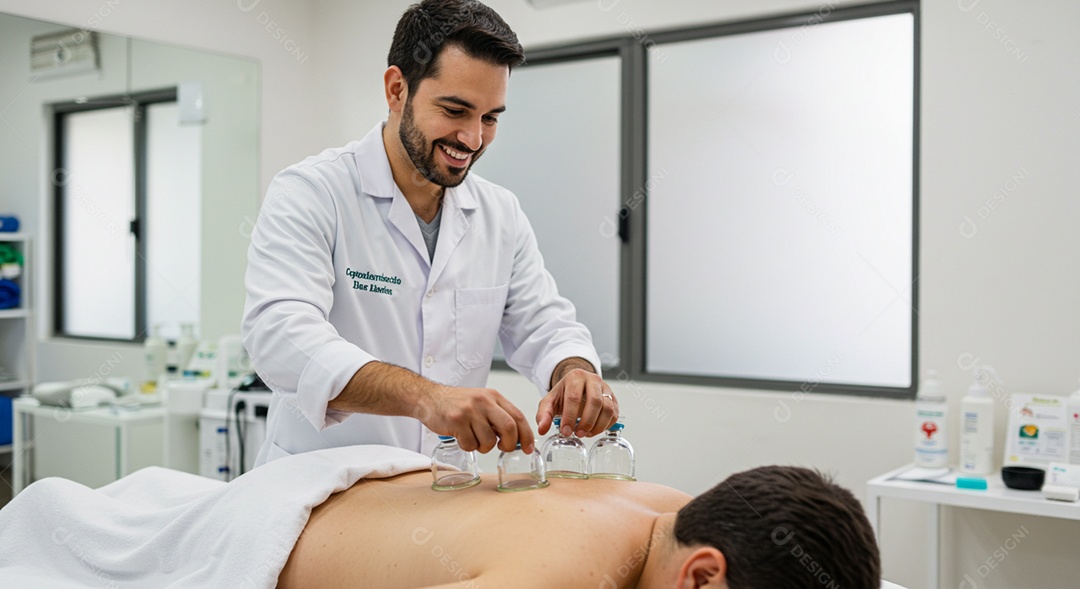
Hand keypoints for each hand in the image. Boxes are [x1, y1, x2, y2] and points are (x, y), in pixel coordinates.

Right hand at [416, 386, 534, 453]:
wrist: (429, 397)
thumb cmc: (458, 403)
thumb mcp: (482, 402)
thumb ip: (499, 416)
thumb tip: (518, 438)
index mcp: (494, 396)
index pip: (519, 416)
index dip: (527, 435)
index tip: (529, 448)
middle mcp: (484, 401)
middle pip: (509, 428)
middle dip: (510, 444)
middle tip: (504, 448)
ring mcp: (470, 411)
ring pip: (489, 441)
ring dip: (484, 447)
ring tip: (474, 438)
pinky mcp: (456, 421)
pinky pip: (470, 445)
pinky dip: (468, 447)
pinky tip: (462, 437)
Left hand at [536, 368, 618, 437]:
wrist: (577, 387)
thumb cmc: (564, 394)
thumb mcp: (550, 402)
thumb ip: (543, 414)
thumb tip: (541, 429)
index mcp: (575, 377)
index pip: (574, 397)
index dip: (570, 416)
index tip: (565, 431)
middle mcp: (593, 380)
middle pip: (595, 401)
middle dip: (586, 421)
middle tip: (578, 434)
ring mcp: (605, 389)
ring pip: (607, 408)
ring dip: (597, 425)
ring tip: (585, 433)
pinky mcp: (613, 399)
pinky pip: (614, 414)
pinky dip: (605, 426)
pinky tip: (593, 430)